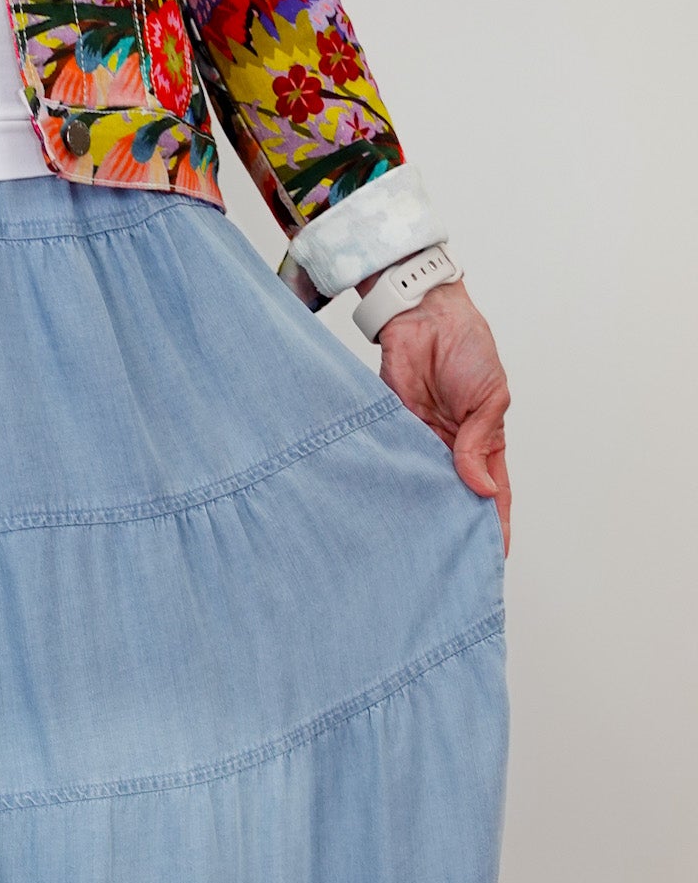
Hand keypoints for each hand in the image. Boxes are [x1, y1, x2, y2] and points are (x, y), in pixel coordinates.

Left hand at [364, 279, 512, 556]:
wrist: (424, 318)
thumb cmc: (467, 350)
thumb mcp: (490, 398)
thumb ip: (480, 444)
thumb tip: (480, 487)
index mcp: (484, 444)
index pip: (493, 495)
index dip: (493, 525)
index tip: (492, 557)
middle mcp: (451, 451)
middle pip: (454, 500)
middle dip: (452, 529)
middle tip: (448, 564)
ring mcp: (420, 446)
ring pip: (421, 491)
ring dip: (419, 515)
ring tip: (416, 550)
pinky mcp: (391, 435)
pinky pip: (391, 467)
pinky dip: (390, 488)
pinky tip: (388, 514)